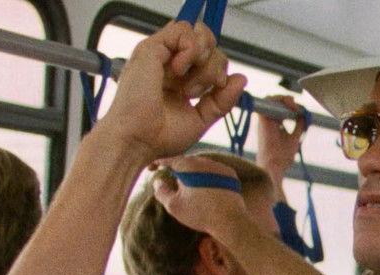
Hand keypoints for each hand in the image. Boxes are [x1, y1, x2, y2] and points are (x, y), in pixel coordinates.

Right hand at [92, 21, 245, 165]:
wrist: (137, 140)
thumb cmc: (160, 136)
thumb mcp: (201, 118)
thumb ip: (222, 100)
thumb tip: (241, 78)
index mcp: (179, 78)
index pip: (210, 58)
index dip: (220, 70)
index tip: (215, 90)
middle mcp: (169, 63)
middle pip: (209, 43)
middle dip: (214, 67)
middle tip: (196, 92)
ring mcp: (160, 54)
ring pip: (198, 33)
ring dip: (204, 60)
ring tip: (186, 85)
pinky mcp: (151, 48)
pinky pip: (183, 30)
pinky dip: (191, 49)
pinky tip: (178, 70)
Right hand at [150, 154, 249, 238]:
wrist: (230, 220)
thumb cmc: (199, 213)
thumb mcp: (173, 205)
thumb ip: (161, 191)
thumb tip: (158, 181)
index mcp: (188, 165)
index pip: (169, 160)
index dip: (158, 163)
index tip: (152, 169)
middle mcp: (204, 161)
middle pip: (185, 161)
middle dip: (176, 168)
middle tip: (170, 178)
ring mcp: (219, 166)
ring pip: (200, 165)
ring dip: (192, 172)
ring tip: (188, 184)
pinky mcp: (230, 174)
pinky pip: (214, 170)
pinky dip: (207, 175)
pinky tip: (205, 186)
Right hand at [256, 95, 307, 193]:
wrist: (274, 165)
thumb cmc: (282, 156)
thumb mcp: (295, 138)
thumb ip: (299, 126)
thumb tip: (303, 115)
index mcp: (275, 124)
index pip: (281, 109)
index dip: (289, 106)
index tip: (300, 111)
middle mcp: (269, 120)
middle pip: (276, 102)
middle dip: (288, 100)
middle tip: (298, 107)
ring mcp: (265, 119)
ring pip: (271, 99)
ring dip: (284, 99)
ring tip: (295, 106)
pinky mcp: (263, 118)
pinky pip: (268, 101)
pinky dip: (280, 100)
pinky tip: (291, 107)